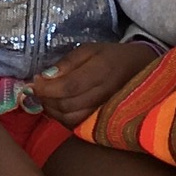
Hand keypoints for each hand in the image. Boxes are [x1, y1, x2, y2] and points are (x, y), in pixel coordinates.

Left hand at [27, 40, 156, 126]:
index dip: (47, 88)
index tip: (34, 81)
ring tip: (46, 97)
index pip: (68, 86)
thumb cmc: (112, 57)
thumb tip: (45, 77)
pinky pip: (77, 126)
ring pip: (70, 119)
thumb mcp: (90, 50)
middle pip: (66, 105)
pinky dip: (62, 118)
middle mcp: (104, 96)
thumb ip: (68, 63)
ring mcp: (105, 112)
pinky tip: (58, 107)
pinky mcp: (103, 123)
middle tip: (36, 88)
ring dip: (52, 110)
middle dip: (46, 98)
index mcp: (101, 72)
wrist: (141, 71)